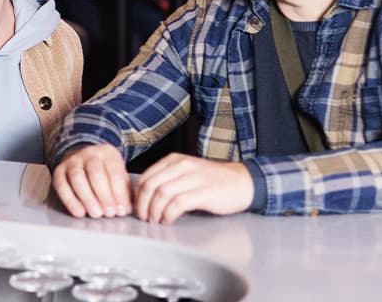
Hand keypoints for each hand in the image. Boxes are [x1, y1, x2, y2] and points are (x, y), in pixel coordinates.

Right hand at [52, 144, 131, 217]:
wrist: (84, 160)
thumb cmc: (105, 172)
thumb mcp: (119, 176)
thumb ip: (124, 191)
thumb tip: (125, 209)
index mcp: (107, 153)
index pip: (114, 172)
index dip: (119, 193)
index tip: (121, 210)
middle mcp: (88, 154)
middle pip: (95, 174)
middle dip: (103, 196)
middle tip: (109, 213)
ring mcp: (72, 161)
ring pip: (77, 179)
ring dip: (87, 199)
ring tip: (96, 214)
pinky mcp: (59, 171)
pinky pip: (62, 186)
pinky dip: (70, 201)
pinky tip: (79, 212)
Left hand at [134, 153, 252, 223]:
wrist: (244, 182)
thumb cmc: (214, 180)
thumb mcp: (187, 172)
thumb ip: (168, 178)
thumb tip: (145, 196)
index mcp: (175, 160)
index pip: (146, 176)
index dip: (138, 195)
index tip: (137, 207)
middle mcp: (182, 166)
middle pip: (151, 185)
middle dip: (142, 204)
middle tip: (144, 217)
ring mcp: (194, 178)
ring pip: (162, 194)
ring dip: (154, 211)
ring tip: (155, 220)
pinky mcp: (204, 192)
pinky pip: (178, 204)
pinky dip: (168, 214)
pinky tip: (168, 220)